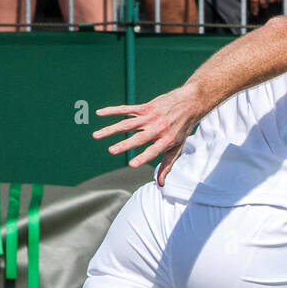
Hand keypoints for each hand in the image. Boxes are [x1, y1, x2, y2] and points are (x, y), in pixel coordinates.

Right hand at [93, 86, 207, 184]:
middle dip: (125, 145)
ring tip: (96, 135)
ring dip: (110, 129)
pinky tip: (99, 113)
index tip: (132, 165)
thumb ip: (167, 166)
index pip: (153, 151)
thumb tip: (161, 184)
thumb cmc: (182, 129)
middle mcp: (158, 128)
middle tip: (111, 151)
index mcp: (167, 140)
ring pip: (127, 124)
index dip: (143, 157)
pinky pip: (126, 109)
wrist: (190, 103)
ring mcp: (150, 117)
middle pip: (138, 138)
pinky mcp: (145, 107)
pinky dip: (112, 111)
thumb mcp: (178, 148)